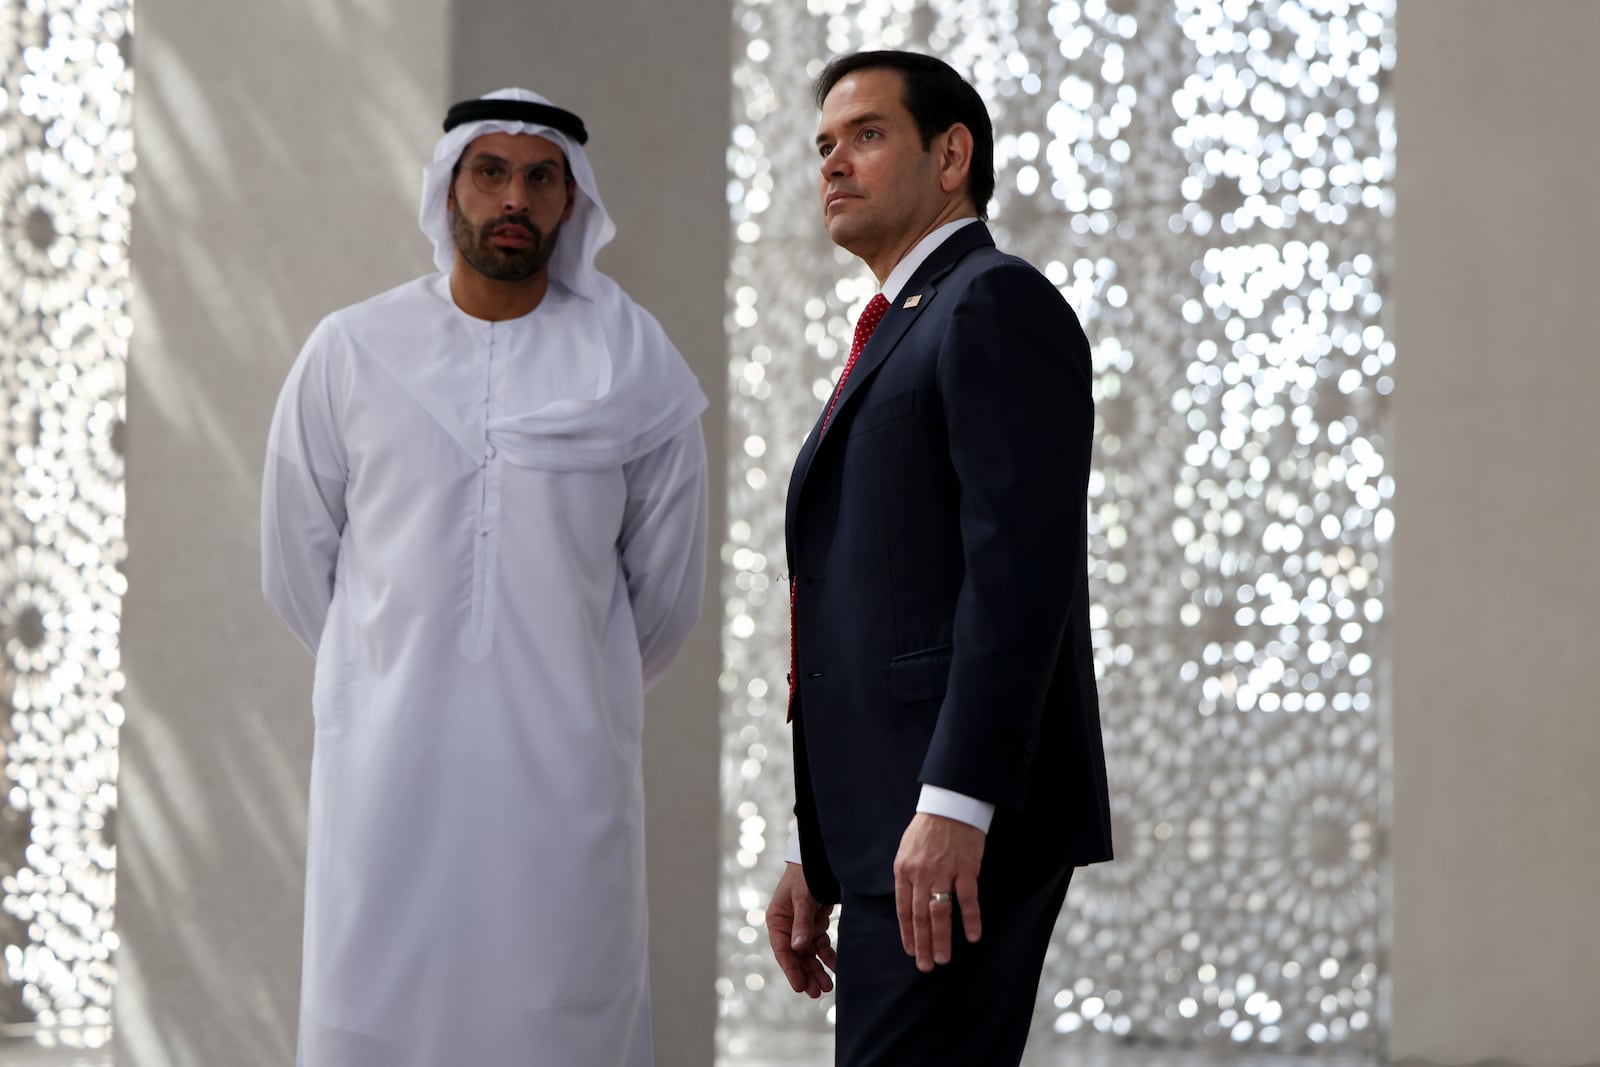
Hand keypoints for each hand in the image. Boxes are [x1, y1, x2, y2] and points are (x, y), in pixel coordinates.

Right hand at [766, 862, 836, 997]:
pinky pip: (820, 946)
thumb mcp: (802, 898)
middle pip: (796, 957)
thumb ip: (802, 923)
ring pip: (808, 955)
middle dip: (806, 974)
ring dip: (816, 970)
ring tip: (826, 987)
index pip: (782, 950)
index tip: (799, 987)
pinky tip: (836, 968)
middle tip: (816, 993)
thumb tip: (798, 948)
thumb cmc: (805, 875)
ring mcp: (801, 927)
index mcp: (777, 920)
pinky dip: (827, 957)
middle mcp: (787, 926)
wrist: (818, 859)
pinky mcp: (815, 925)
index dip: (791, 970)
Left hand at [893, 812, 984, 972]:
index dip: (907, 933)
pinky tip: (973, 936)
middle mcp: (920, 874)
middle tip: (926, 966)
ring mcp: (943, 872)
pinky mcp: (965, 868)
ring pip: (940, 912)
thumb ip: (908, 877)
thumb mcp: (907, 851)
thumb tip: (909, 903)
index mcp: (904, 870)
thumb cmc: (928, 829)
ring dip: (941, 938)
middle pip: (919, 916)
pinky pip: (968, 899)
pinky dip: (970, 919)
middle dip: (923, 944)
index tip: (912, 952)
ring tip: (943, 959)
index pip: (903, 909)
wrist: (949, 804)